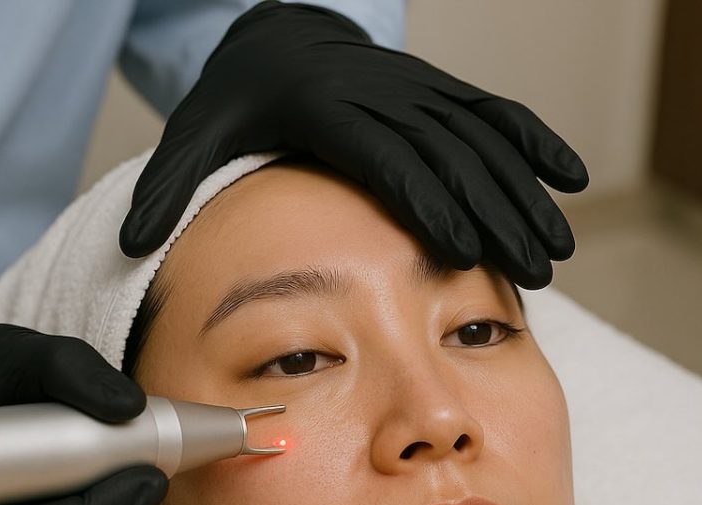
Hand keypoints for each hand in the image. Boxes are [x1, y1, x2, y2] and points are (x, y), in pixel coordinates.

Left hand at [120, 1, 588, 289]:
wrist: (270, 38)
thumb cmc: (234, 103)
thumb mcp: (191, 140)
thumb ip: (164, 192)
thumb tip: (130, 245)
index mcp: (325, 113)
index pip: (385, 160)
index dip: (427, 201)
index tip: (462, 250)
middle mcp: (380, 95)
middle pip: (448, 155)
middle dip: (493, 213)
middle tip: (531, 270)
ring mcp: (413, 88)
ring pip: (480, 137)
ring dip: (523, 191)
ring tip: (556, 249)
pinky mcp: (433, 89)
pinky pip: (492, 111)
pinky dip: (534, 140)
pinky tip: (571, 177)